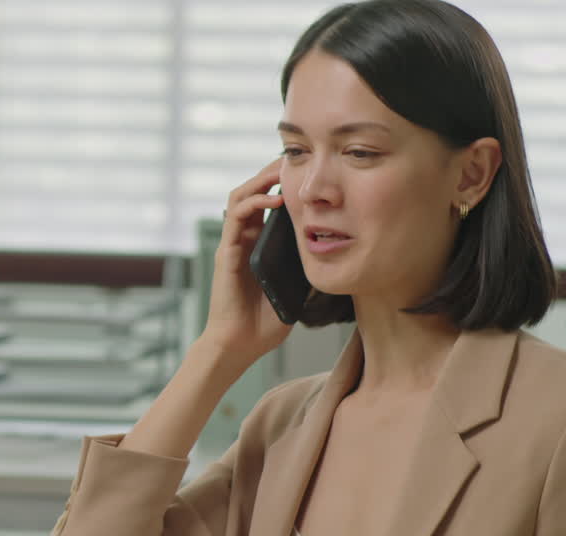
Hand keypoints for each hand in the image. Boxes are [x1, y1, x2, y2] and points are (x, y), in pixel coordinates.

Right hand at [199, 159, 292, 367]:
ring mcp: (232, 244)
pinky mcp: (227, 253)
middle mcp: (243, 239)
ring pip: (240, 197)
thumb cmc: (264, 324)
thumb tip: (338, 255)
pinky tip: (274, 201)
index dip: (282, 185)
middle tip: (295, 159)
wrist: (239, 345)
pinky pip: (236, 218)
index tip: (306, 172)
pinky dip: (254, 203)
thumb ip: (308, 270)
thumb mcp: (296, 290)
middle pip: (253, 192)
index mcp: (258, 245)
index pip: (267, 204)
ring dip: (260, 180)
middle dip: (271, 172)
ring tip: (283, 171)